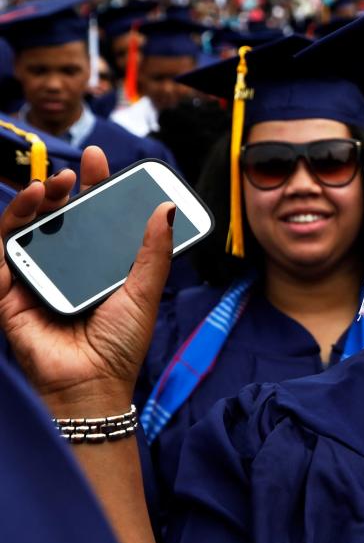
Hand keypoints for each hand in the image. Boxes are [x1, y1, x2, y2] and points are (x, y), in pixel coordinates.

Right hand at [0, 147, 173, 414]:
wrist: (93, 384)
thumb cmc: (121, 343)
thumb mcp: (145, 291)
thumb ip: (154, 251)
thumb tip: (167, 209)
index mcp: (98, 263)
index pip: (92, 215)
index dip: (92, 185)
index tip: (97, 158)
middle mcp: (65, 266)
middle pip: (56, 216)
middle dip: (58, 188)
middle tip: (70, 175)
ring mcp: (36, 278)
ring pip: (24, 229)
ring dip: (30, 203)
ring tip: (45, 188)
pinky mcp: (9, 296)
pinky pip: (0, 258)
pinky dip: (6, 233)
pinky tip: (22, 216)